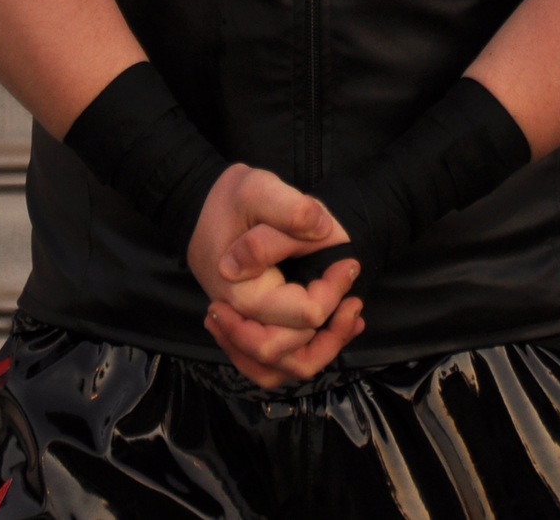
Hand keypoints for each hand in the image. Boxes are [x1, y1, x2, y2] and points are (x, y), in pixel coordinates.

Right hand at [186, 163, 364, 386]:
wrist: (206, 206)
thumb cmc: (233, 200)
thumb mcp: (258, 188)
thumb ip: (289, 208)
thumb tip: (320, 228)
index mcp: (242, 292)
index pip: (302, 314)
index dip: (333, 292)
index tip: (347, 264)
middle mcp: (239, 319)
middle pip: (291, 353)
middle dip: (332, 331)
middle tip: (353, 297)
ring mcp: (242, 328)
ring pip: (280, 369)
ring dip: (321, 351)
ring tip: (349, 320)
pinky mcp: (250, 327)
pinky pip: (272, 363)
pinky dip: (303, 354)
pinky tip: (332, 330)